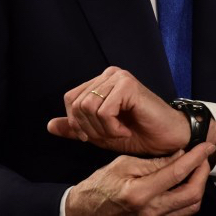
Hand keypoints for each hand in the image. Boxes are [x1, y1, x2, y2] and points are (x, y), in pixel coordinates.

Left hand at [48, 67, 189, 155]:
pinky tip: (126, 130)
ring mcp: (120, 77)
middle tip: (111, 135)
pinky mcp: (128, 85)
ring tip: (119, 132)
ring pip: (88, 107)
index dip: (77, 123)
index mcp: (101, 82)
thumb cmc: (138, 135)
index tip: (96, 136)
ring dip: (102, 129)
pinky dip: (112, 128)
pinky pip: (103, 110)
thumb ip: (76, 129)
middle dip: (90, 128)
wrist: (166, 140)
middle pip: (77, 104)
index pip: (70, 99)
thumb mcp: (100, 134)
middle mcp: (109, 75)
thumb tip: (49, 125)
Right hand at [65, 143, 213, 215]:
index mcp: (139, 193)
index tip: (206, 146)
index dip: (196, 158)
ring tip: (195, 169)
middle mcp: (149, 211)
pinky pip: (181, 214)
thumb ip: (154, 162)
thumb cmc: (101, 185)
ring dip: (198, 186)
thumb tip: (180, 155)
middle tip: (203, 157)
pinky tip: (185, 184)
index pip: (177, 174)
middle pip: (192, 195)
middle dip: (203, 173)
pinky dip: (188, 198)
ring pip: (191, 207)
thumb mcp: (124, 164)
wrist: (86, 210)